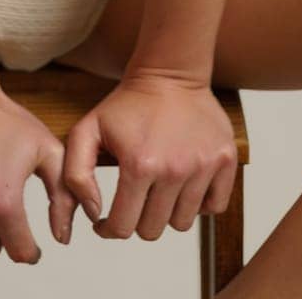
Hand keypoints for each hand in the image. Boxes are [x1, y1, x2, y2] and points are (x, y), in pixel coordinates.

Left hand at [63, 70, 237, 240]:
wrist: (170, 72)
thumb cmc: (127, 103)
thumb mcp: (86, 130)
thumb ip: (76, 176)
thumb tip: (94, 214)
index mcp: (139, 165)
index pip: (122, 227)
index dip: (107, 229)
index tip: (104, 221)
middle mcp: (175, 170)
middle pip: (152, 230)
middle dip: (137, 221)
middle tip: (133, 200)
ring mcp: (204, 166)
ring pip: (182, 222)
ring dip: (167, 212)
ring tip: (158, 189)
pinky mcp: (225, 160)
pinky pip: (215, 207)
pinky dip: (200, 204)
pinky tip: (184, 186)